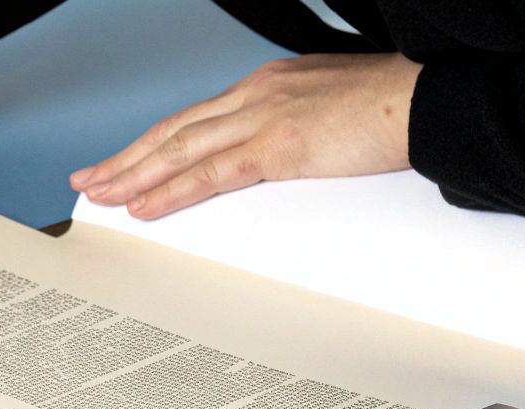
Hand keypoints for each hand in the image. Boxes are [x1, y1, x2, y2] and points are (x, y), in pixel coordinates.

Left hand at [70, 52, 422, 219]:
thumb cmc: (397, 108)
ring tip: (101, 196)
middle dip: (127, 158)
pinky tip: (145, 206)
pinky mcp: (281, 145)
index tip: (125, 161)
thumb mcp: (332, 116)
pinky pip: (212, 173)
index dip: (155, 142)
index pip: (196, 119)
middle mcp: (259, 94)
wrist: (435, 99)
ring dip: (134, 176)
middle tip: (89, 180)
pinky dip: (172, 191)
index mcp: (270, 86)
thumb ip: (296, 135)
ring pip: (181, 150)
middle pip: (175, 131)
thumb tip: (279, 161)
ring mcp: (266, 116)